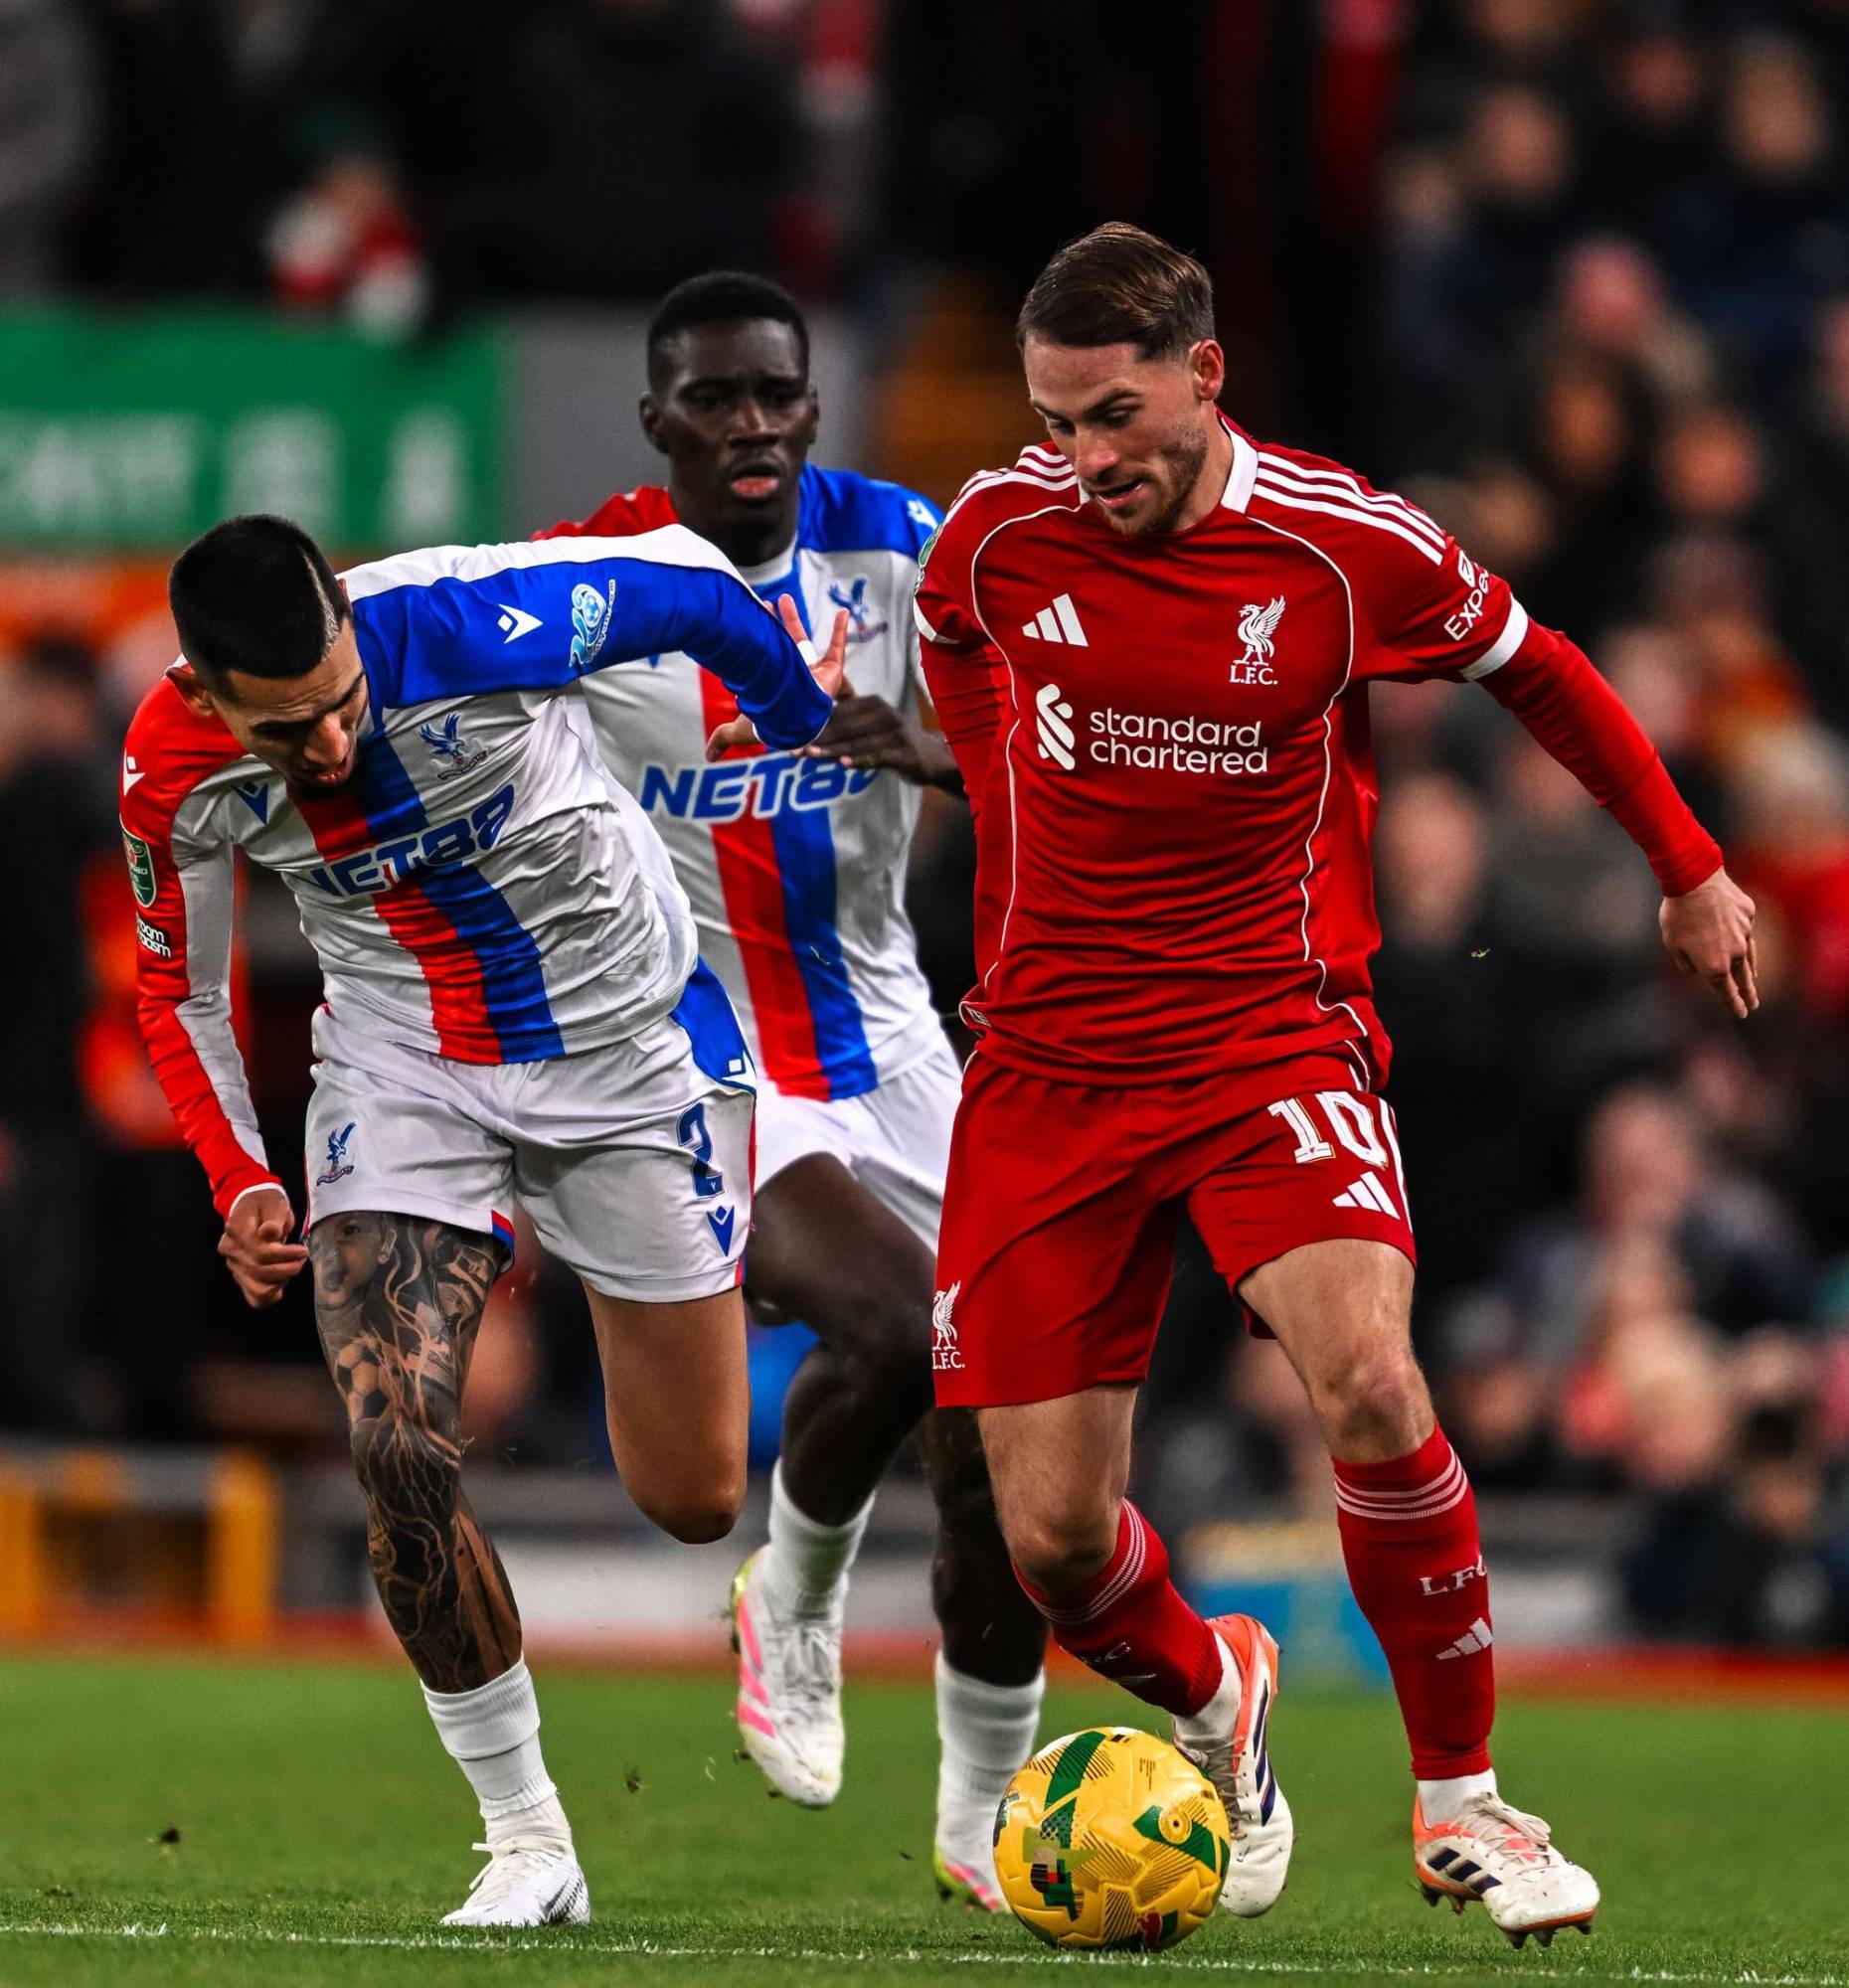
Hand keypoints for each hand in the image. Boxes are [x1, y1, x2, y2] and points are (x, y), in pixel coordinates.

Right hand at [220, 1185, 308, 1307]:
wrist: (252, 1206)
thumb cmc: (266, 1204)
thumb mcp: (274, 1203)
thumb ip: (274, 1218)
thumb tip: (269, 1233)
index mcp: (236, 1229)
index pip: (260, 1252)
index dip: (285, 1255)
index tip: (303, 1250)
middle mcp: (230, 1249)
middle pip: (259, 1271)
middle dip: (287, 1269)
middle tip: (302, 1258)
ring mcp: (233, 1264)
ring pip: (256, 1289)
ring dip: (280, 1282)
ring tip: (292, 1267)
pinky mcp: (240, 1275)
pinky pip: (253, 1297)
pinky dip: (269, 1297)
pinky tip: (281, 1287)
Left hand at [704, 596, 848, 759]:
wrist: (792, 721)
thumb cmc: (768, 724)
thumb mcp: (739, 730)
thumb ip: (723, 738)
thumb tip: (707, 756)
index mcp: (776, 688)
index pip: (766, 664)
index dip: (758, 646)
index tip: (748, 626)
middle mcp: (794, 678)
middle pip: (783, 646)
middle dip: (775, 625)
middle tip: (765, 605)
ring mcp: (813, 675)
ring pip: (804, 641)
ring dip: (794, 620)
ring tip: (784, 598)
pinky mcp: (831, 673)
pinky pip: (839, 648)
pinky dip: (842, 630)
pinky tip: (843, 611)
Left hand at [802, 689, 960, 788]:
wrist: (932, 758)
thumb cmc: (894, 743)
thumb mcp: (873, 728)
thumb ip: (848, 726)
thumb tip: (813, 731)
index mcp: (873, 704)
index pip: (839, 714)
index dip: (816, 725)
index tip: (794, 736)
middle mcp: (884, 714)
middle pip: (845, 727)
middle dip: (819, 739)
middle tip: (795, 750)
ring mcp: (896, 733)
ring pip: (857, 743)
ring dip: (831, 751)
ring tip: (810, 756)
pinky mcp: (904, 752)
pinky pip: (877, 756)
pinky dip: (859, 760)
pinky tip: (843, 764)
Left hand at [1660, 867, 1758, 1018]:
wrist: (1695, 882)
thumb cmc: (1678, 915)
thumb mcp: (1673, 945)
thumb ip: (1686, 964)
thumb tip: (1698, 969)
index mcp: (1714, 965)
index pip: (1726, 991)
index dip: (1734, 1004)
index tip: (1741, 1014)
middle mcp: (1735, 953)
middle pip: (1744, 978)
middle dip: (1748, 993)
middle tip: (1754, 1004)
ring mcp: (1745, 933)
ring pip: (1749, 956)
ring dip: (1751, 970)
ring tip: (1754, 980)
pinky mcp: (1748, 914)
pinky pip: (1746, 930)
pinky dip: (1745, 939)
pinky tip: (1745, 944)